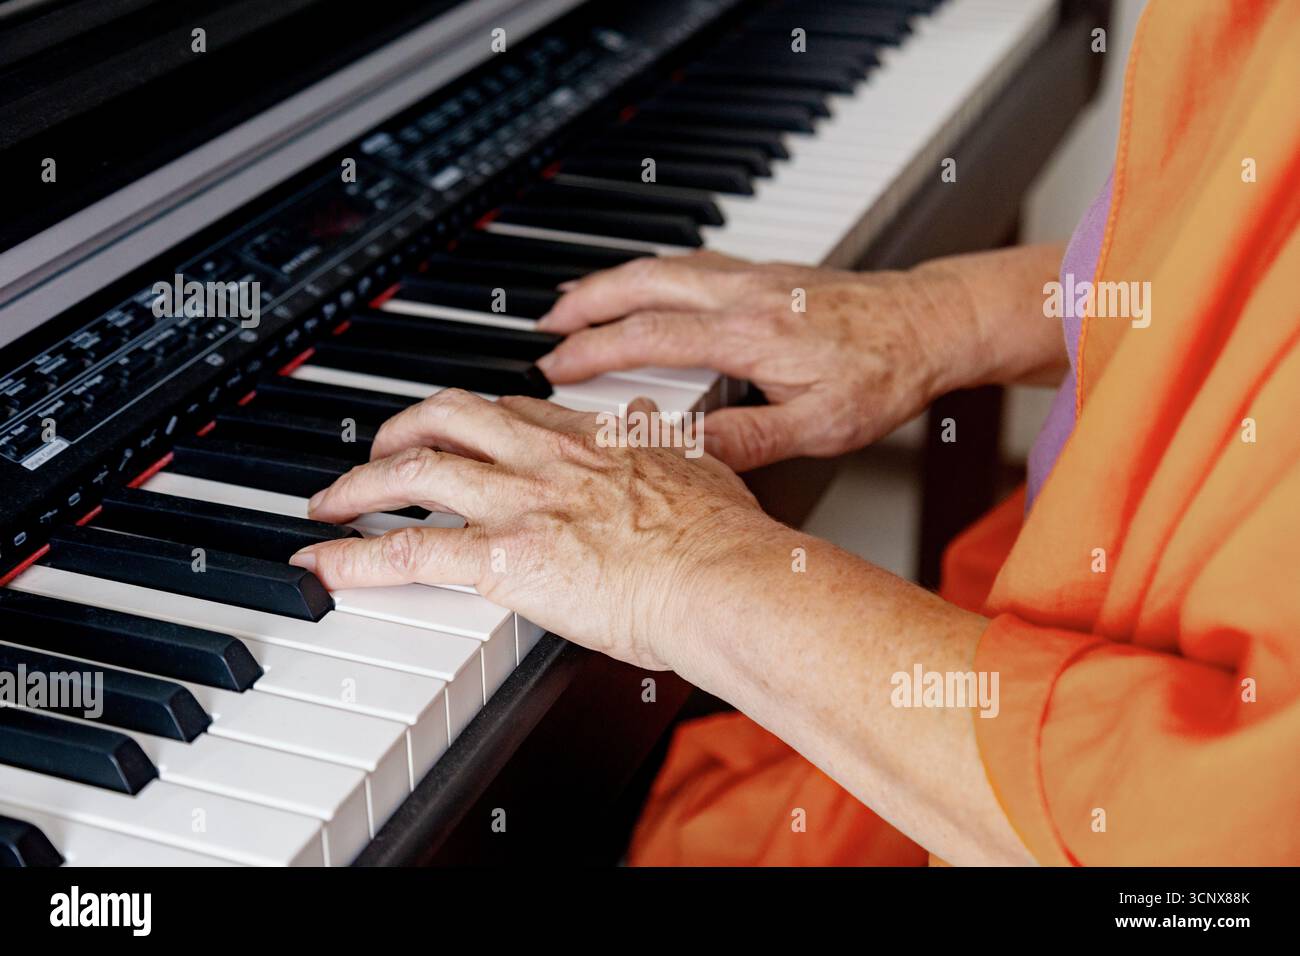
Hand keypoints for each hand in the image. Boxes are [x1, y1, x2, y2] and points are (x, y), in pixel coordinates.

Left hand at [288, 388, 778, 669]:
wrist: (723, 577)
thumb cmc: (722, 539)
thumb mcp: (698, 463)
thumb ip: (662, 436)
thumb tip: (646, 411)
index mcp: (590, 439)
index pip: (513, 410)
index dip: (472, 416)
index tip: (457, 425)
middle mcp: (545, 459)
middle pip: (449, 419)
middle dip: (403, 428)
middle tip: (382, 448)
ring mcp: (518, 504)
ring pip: (415, 471)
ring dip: (361, 483)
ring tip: (332, 498)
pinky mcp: (502, 559)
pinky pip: (406, 551)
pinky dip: (351, 556)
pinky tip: (320, 562)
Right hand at [536, 251, 979, 470]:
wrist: (933, 323)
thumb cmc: (885, 374)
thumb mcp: (820, 427)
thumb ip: (748, 440)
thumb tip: (685, 454)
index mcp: (749, 335)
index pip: (648, 338)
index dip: (592, 352)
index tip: (554, 367)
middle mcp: (744, 294)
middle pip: (642, 283)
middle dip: (584, 300)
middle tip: (545, 323)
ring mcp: (755, 276)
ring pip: (664, 265)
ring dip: (613, 280)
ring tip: (578, 301)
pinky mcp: (768, 272)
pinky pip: (692, 262)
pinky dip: (652, 272)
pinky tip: (647, 286)